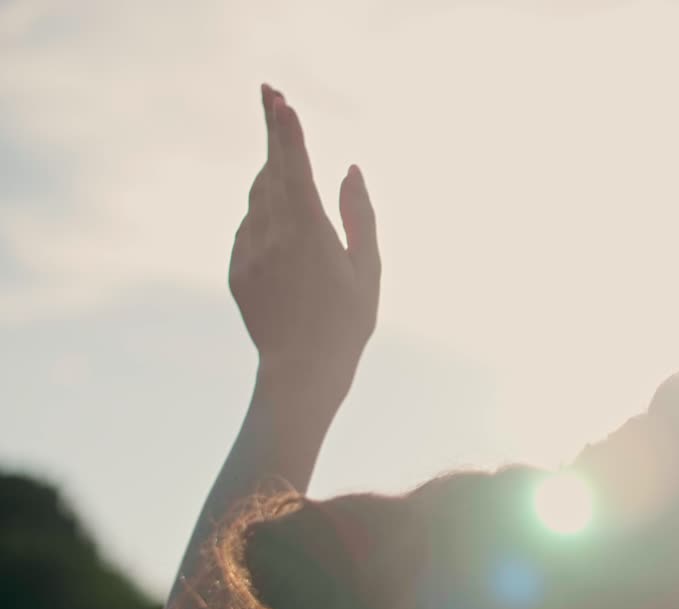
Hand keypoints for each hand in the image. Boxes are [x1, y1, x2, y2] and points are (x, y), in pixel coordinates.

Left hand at [231, 85, 379, 393]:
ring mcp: (249, 253)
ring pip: (257, 196)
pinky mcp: (237, 269)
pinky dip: (265, 213)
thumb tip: (349, 169)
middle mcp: (272, 237)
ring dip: (272, 173)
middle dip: (272, 133)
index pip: (294, 168)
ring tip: (288, 163)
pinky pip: (249, 226)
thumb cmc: (347, 323)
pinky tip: (286, 228)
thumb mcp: (368, 270)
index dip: (286, 130)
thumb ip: (359, 215)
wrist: (300, 372)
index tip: (279, 100)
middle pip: (269, 171)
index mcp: (309, 234)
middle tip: (271, 95)